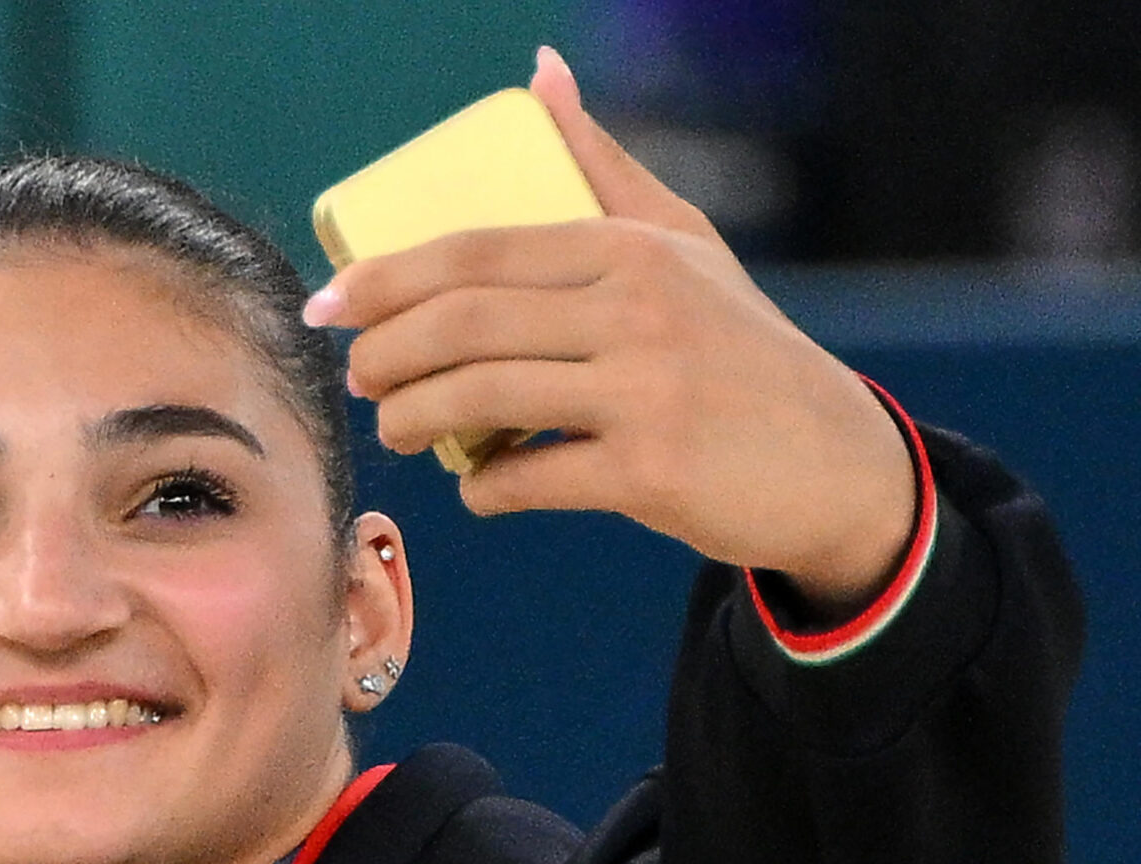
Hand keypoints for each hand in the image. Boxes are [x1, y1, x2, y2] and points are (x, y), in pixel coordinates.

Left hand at [314, 46, 915, 610]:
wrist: (835, 463)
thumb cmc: (739, 347)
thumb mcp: (685, 241)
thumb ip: (601, 163)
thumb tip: (538, 73)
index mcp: (631, 249)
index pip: (477, 251)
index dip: (385, 277)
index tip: (329, 302)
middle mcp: (638, 311)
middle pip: (462, 323)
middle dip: (384, 353)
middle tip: (358, 377)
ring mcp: (645, 392)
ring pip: (479, 399)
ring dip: (412, 420)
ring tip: (396, 428)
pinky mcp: (650, 472)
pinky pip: (525, 479)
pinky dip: (482, 489)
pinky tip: (476, 485)